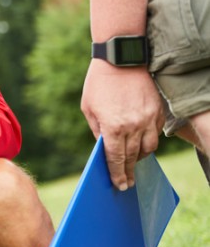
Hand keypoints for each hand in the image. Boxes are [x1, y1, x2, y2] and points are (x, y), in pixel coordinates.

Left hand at [81, 60, 163, 190]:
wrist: (120, 60)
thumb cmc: (99, 84)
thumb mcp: (89, 109)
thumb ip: (98, 131)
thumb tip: (105, 148)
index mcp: (113, 126)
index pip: (117, 158)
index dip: (118, 174)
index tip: (120, 186)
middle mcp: (133, 125)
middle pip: (133, 157)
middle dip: (129, 172)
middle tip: (127, 183)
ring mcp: (148, 119)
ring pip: (149, 148)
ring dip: (140, 158)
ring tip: (133, 163)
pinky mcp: (157, 111)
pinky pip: (156, 134)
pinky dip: (149, 142)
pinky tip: (142, 144)